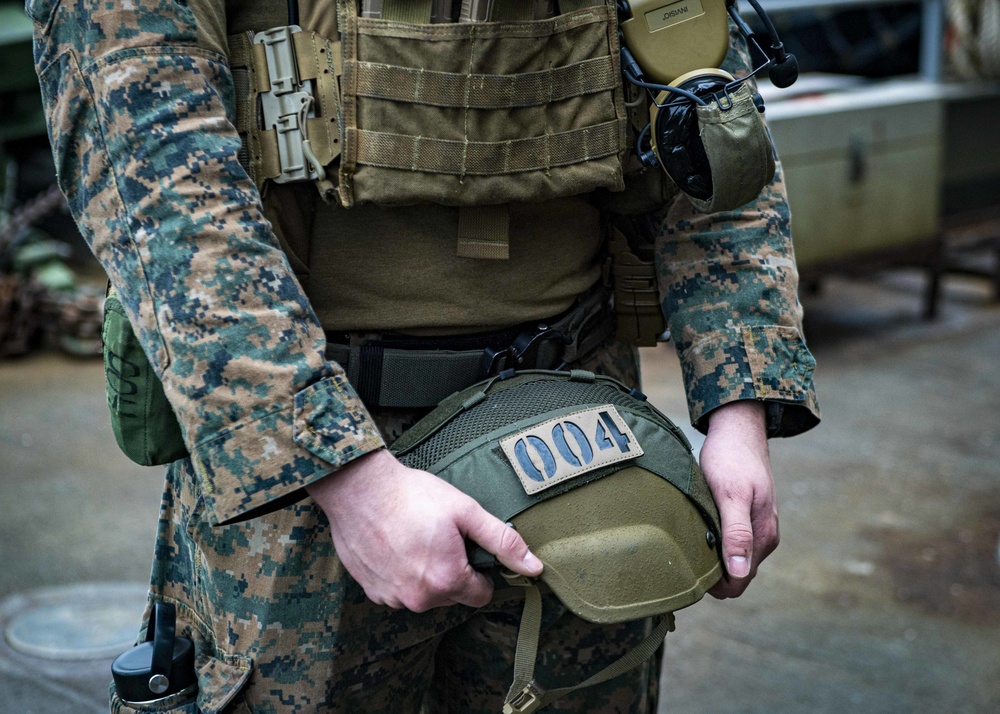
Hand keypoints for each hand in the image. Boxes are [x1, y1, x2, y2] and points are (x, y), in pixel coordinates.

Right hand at [305, 448, 542, 611]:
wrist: (358, 489)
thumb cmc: (412, 496)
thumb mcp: (465, 511)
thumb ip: (502, 541)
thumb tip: (534, 567)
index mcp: (446, 581)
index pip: (481, 594)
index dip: (480, 570)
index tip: (466, 546)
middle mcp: (419, 599)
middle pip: (453, 595)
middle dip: (452, 571)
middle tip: (439, 536)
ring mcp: (392, 598)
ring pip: (425, 594)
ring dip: (425, 574)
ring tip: (415, 538)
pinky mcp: (372, 592)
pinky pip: (398, 590)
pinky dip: (401, 573)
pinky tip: (395, 545)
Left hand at [699, 401, 777, 598]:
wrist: (738, 430)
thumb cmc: (732, 459)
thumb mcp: (731, 495)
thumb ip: (737, 533)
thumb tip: (739, 571)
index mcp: (763, 537)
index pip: (739, 582)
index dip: (714, 584)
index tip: (687, 570)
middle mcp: (763, 536)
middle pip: (735, 574)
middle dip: (710, 573)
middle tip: (680, 555)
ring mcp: (756, 527)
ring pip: (732, 558)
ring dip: (711, 556)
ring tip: (686, 541)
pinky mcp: (746, 517)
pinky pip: (730, 542)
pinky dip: (713, 541)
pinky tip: (696, 529)